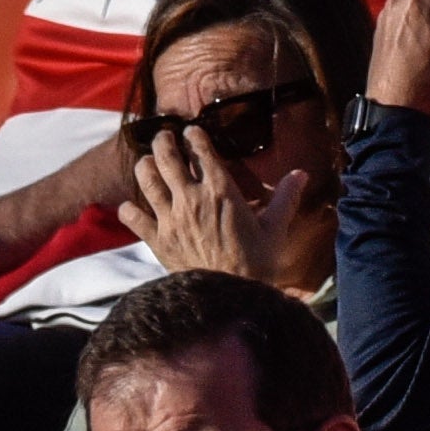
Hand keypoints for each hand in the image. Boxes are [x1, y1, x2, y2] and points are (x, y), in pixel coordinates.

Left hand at [117, 123, 307, 282]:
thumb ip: (285, 198)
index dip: (193, 135)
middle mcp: (191, 198)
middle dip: (163, 141)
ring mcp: (171, 219)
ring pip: (146, 179)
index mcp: (221, 191)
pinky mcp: (158, 240)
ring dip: (144, 166)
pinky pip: (134, 218)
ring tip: (147, 162)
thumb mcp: (275, 230)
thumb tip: (301, 174)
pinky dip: (128, 210)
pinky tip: (129, 207)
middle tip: (163, 137)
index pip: (201, 150)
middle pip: (166, 156)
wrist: (231, 299)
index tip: (191, 131)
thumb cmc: (256, 264)